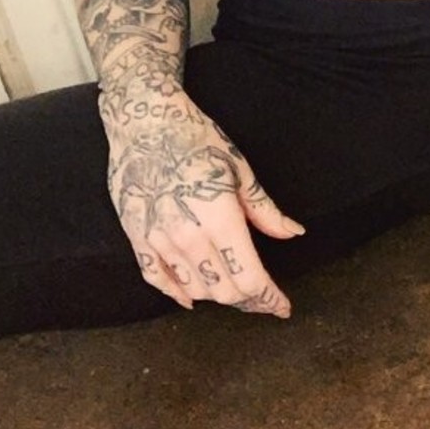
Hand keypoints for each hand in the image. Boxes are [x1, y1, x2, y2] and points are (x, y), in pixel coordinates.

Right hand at [101, 86, 303, 317]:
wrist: (145, 122)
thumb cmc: (196, 139)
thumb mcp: (240, 170)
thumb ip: (265, 209)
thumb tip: (292, 232)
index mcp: (220, 218)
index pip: (249, 278)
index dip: (269, 297)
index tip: (281, 306)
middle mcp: (188, 236)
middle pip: (224, 290)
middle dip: (249, 299)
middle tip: (264, 297)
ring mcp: (159, 240)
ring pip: (195, 289)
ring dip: (218, 295)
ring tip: (235, 290)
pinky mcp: (137, 237)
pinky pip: (157, 279)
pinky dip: (177, 294)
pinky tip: (191, 298)